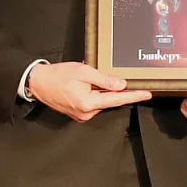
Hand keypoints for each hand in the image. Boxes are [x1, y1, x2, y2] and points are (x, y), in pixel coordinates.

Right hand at [28, 61, 150, 121]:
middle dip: (116, 89)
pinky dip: (95, 94)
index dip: (134, 96)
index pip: (117, 99)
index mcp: (88, 103)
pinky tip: (87, 85)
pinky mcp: (79, 113)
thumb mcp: (84, 71)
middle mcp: (86, 113)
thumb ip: (104, 79)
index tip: (147, 94)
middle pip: (110, 100)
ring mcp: (82, 115)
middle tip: (115, 77)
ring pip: (102, 101)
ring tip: (90, 78)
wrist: (38, 83)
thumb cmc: (58, 75)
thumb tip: (121, 85)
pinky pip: (94, 103)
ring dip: (103, 91)